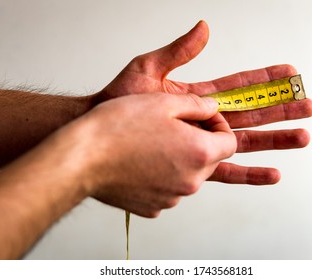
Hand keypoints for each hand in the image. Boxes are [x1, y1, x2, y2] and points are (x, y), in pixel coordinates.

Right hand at [54, 93, 234, 216]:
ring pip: (188, 174)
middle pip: (210, 159)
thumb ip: (197, 104)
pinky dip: (162, 175)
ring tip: (152, 141)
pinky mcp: (153, 207)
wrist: (81, 158)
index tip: (202, 117)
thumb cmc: (118, 128)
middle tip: (175, 125)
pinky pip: (167, 188)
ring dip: (180, 157)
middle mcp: (191, 181)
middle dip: (200, 141)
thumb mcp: (163, 102)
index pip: (230, 141)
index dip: (219, 125)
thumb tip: (213, 107)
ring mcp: (172, 197)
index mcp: (200, 153)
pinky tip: (140, 160)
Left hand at [95, 21, 311, 184]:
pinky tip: (272, 173)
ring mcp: (202, 141)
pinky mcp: (194, 162)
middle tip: (308, 106)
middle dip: (280, 110)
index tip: (290, 74)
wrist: (101, 132)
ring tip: (302, 137)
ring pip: (247, 141)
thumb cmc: (119, 101)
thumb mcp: (149, 67)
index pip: (240, 85)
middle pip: (252, 113)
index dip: (265, 79)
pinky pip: (227, 170)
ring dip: (275, 139)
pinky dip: (250, 172)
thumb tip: (204, 28)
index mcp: (198, 96)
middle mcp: (205, 119)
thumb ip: (179, 51)